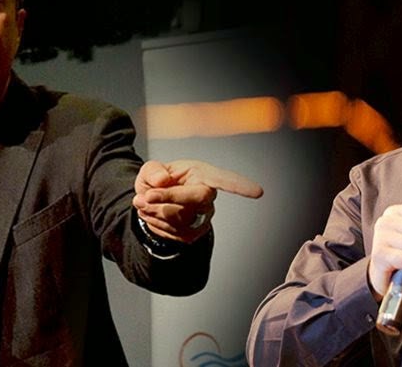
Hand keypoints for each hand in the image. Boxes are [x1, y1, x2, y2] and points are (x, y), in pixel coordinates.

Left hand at [133, 159, 263, 243]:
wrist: (151, 202)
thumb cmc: (157, 180)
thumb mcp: (150, 170)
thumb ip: (153, 171)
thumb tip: (162, 181)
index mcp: (202, 174)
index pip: (223, 179)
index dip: (239, 185)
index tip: (258, 192)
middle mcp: (208, 196)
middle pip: (196, 199)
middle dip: (167, 199)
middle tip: (145, 197)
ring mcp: (203, 216)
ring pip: (179, 217)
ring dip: (154, 211)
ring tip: (143, 201)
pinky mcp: (194, 233)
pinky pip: (172, 232)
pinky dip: (154, 223)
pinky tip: (151, 213)